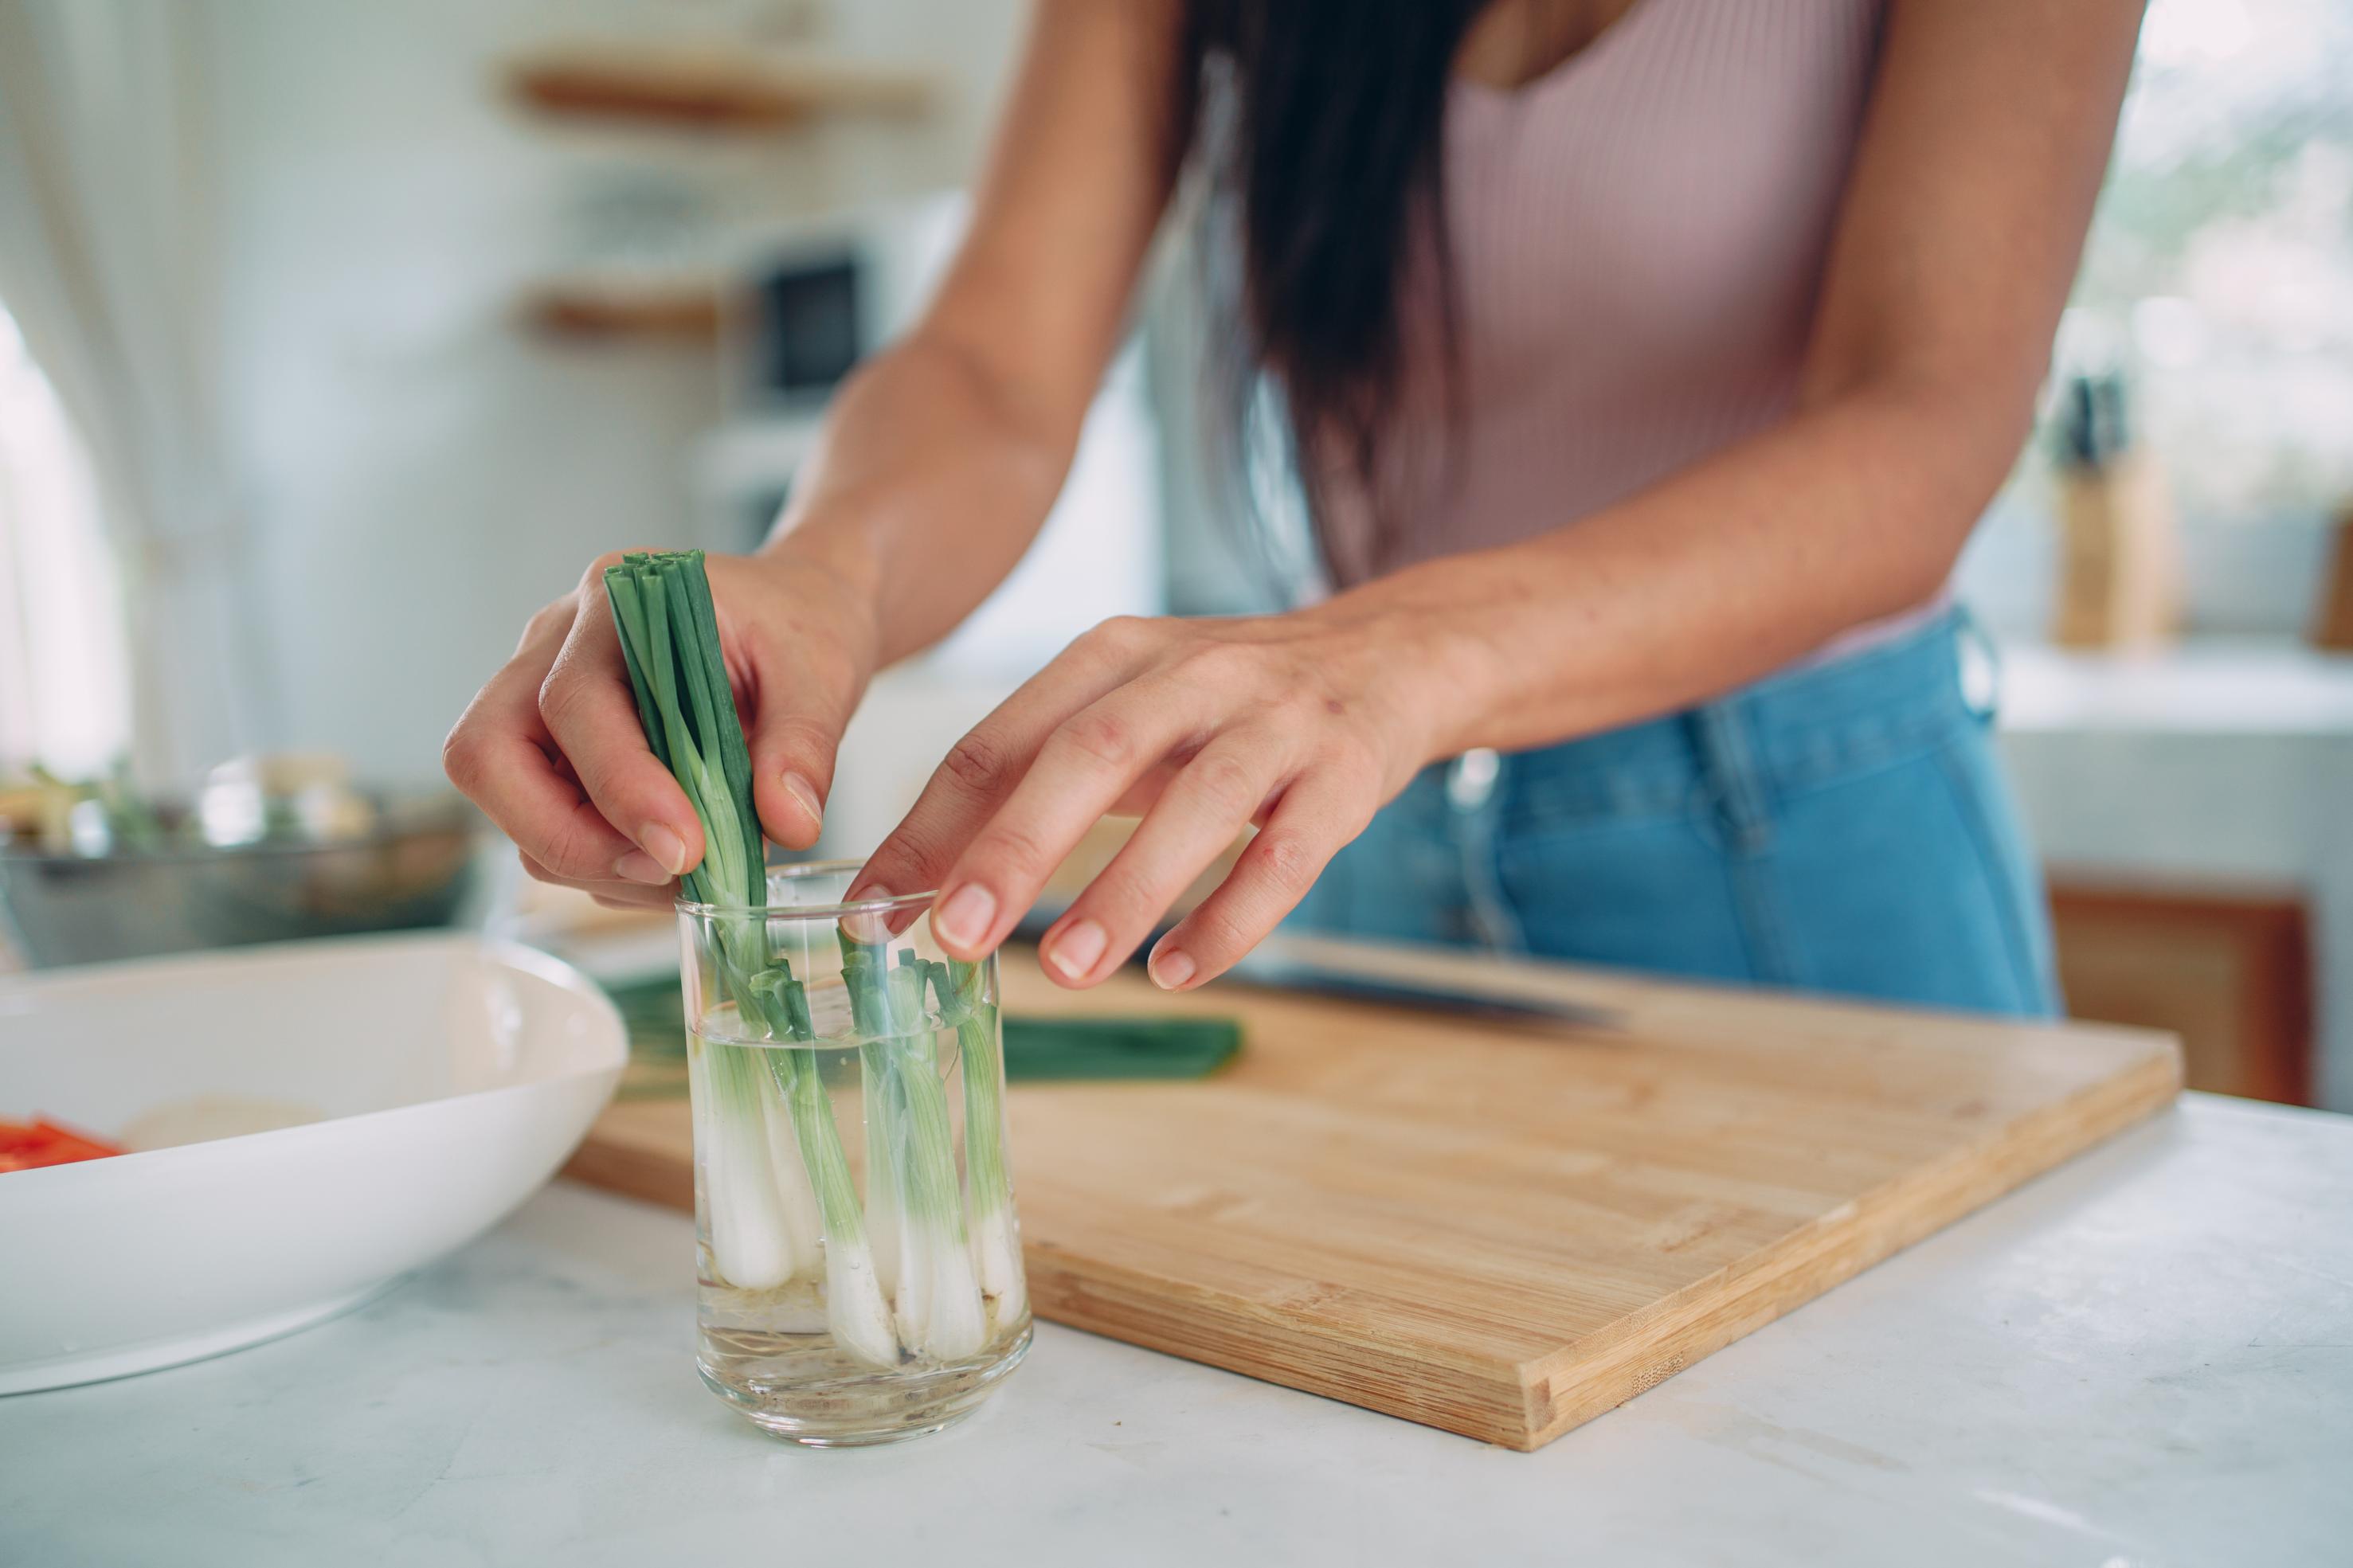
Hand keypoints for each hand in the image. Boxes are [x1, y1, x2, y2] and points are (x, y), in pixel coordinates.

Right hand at [444, 547, 876, 907]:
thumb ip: (804, 744)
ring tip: (688, 873)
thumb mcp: (823, 672)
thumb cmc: (797, 629)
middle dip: (565, 836)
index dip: (619, 787)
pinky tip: (673, 862)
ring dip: (589, 860)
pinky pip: (543, 822)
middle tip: (664, 871)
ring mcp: (539, 697)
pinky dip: (601, 863)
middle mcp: (554, 647)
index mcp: (615, 605)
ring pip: (506, 802)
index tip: (685, 850)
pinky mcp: (554, 750)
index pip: (574, 703)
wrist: (792, 615)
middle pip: (486, 754)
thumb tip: (788, 825)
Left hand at [855, 609, 1454, 988]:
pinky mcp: (1346, 773)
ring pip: (1197, 805)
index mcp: (1114, 655)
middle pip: (1091, 756)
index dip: (930, 825)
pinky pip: (1287, 855)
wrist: (1390, 656)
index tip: (873, 908)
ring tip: (1065, 971)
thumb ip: (1033, 783)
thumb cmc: (1228, 705)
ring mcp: (1277, 721)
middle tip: (955, 935)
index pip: (1002, 740)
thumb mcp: (1127, 712)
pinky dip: (1231, 918)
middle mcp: (1192, 675)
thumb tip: (917, 886)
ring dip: (1125, 890)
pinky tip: (1179, 971)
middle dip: (1015, 849)